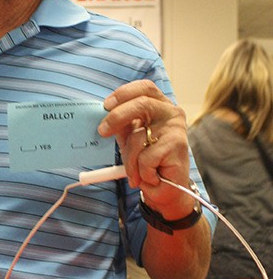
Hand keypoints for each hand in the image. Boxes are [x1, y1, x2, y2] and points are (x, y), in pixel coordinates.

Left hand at [97, 80, 193, 218]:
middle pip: (142, 104)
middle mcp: (171, 113)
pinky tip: (152, 176)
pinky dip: (142, 172)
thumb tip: (102, 114)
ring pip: (139, 137)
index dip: (124, 94)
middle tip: (102, 131)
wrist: (168, 190)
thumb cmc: (148, 162)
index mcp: (160, 106)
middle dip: (117, 116)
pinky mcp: (177, 145)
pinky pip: (146, 158)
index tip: (106, 105)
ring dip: (130, 160)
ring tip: (136, 172)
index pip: (144, 88)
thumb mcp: (131, 139)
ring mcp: (176, 128)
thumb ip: (121, 124)